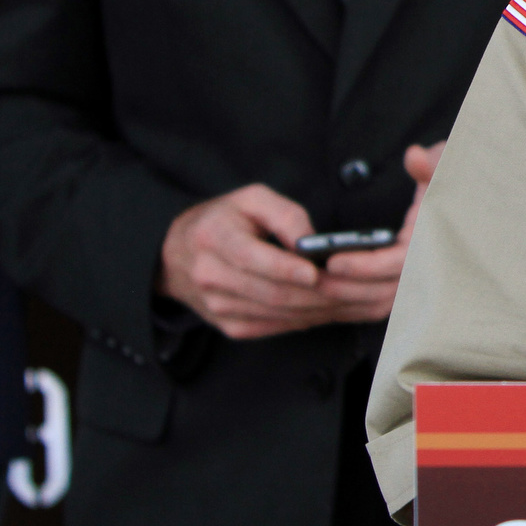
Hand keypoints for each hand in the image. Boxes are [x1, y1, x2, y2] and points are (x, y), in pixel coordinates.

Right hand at [160, 183, 364, 338]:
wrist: (176, 255)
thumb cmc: (223, 220)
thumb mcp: (251, 199)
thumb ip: (285, 214)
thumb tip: (311, 241)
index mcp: (214, 238)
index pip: (252, 258)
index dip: (286, 268)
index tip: (315, 272)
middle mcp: (210, 276)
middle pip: (270, 292)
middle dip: (313, 293)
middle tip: (349, 288)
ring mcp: (217, 306)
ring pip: (275, 313)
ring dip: (315, 310)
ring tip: (346, 300)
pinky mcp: (228, 325)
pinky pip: (273, 326)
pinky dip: (303, 319)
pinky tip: (327, 309)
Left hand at [320, 141, 446, 294]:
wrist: (469, 206)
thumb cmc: (452, 187)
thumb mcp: (444, 171)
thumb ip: (428, 166)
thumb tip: (415, 156)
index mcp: (432, 243)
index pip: (395, 263)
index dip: (363, 266)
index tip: (333, 261)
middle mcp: (428, 268)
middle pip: (383, 292)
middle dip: (346, 288)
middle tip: (312, 279)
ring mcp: (419, 281)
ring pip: (381, 303)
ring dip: (348, 299)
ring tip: (316, 287)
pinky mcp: (408, 288)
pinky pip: (379, 304)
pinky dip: (355, 303)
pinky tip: (331, 294)